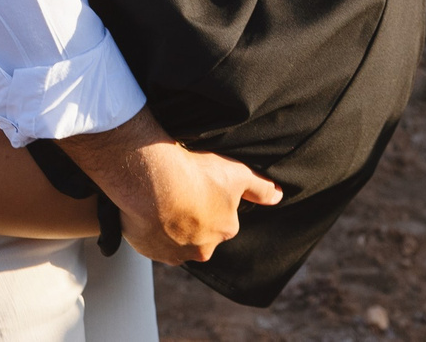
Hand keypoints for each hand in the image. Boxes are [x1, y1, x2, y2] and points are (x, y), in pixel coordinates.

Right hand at [57, 110, 280, 264]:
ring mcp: (172, 252)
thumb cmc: (197, 175)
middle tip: (182, 191)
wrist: (153, 182)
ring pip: (174, 239)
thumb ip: (260, 187)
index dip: (212, 200)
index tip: (200, 184)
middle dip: (192, 217)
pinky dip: (148, 226)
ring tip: (162, 197)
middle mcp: (201, 250)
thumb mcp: (237, 173)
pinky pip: (149, 239)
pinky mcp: (147, 250)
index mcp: (224, 231)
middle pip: (200, 234)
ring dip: (170, 223)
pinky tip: (147, 205)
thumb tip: (278, 196)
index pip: (223, 219)